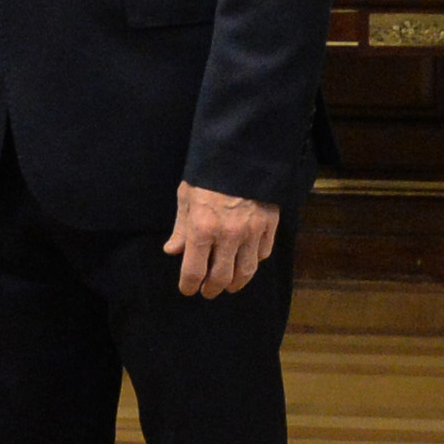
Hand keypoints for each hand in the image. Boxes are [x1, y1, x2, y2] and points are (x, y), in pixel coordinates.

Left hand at [165, 183, 278, 297]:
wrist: (241, 152)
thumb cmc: (208, 174)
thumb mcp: (186, 197)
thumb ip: (181, 228)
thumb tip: (173, 251)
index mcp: (203, 228)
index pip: (194, 271)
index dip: (189, 286)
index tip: (187, 290)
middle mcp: (229, 235)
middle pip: (222, 278)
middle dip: (212, 289)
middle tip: (207, 291)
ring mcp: (252, 231)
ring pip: (246, 271)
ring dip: (236, 283)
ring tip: (229, 285)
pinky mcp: (270, 224)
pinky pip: (263, 253)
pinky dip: (254, 261)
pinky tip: (246, 261)